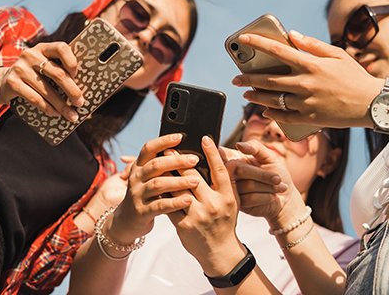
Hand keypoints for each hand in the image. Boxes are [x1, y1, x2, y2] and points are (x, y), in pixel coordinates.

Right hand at [0, 42, 84, 121]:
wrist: (4, 81)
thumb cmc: (34, 75)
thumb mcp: (44, 66)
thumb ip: (60, 70)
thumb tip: (83, 91)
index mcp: (43, 48)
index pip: (61, 48)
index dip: (72, 61)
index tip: (78, 75)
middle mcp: (30, 55)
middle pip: (57, 73)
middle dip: (72, 91)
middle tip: (81, 103)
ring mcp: (20, 68)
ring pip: (47, 90)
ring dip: (62, 105)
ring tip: (72, 115)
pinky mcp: (12, 83)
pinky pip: (35, 98)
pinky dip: (48, 108)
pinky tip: (55, 113)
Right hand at [108, 134, 200, 244]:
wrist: (126, 221)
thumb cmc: (147, 195)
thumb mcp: (149, 178)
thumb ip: (162, 166)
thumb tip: (187, 152)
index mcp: (139, 166)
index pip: (149, 148)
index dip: (163, 141)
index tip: (180, 136)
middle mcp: (136, 178)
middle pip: (156, 165)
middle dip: (176, 161)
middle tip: (195, 159)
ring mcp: (137, 195)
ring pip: (158, 184)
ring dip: (178, 181)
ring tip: (195, 180)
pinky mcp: (142, 211)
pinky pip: (159, 205)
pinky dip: (174, 202)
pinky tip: (188, 200)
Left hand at [168, 136, 246, 275]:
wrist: (219, 251)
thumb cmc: (226, 222)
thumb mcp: (233, 201)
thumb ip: (228, 181)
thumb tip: (226, 159)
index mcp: (227, 197)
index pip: (219, 170)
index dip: (212, 153)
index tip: (204, 138)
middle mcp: (213, 204)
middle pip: (193, 176)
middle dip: (179, 160)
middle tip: (170, 148)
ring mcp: (197, 215)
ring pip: (178, 188)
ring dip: (167, 174)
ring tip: (159, 163)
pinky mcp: (183, 225)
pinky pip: (170, 204)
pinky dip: (163, 194)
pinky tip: (156, 184)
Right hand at [230, 140, 301, 224]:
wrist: (286, 198)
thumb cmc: (277, 173)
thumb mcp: (269, 156)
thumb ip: (255, 147)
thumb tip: (239, 145)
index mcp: (234, 158)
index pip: (223, 153)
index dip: (227, 155)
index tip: (242, 159)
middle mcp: (229, 174)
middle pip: (238, 169)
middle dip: (262, 174)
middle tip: (278, 178)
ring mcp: (232, 190)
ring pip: (247, 185)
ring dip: (267, 187)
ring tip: (278, 187)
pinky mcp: (238, 204)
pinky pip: (249, 199)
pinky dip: (265, 197)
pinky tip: (272, 197)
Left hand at [231, 31, 382, 128]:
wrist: (371, 104)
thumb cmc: (354, 77)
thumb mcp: (337, 55)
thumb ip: (312, 45)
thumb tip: (292, 35)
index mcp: (311, 64)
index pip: (277, 51)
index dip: (258, 43)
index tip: (243, 38)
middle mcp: (305, 83)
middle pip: (268, 80)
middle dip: (247, 79)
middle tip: (236, 78)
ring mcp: (306, 103)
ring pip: (272, 100)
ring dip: (255, 97)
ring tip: (246, 93)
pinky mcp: (309, 119)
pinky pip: (284, 117)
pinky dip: (272, 113)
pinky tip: (265, 109)